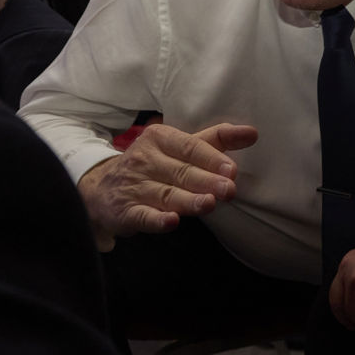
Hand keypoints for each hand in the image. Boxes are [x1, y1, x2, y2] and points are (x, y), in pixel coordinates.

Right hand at [77, 122, 256, 238]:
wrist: (101, 188)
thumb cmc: (153, 165)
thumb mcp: (180, 147)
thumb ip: (215, 140)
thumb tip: (252, 133)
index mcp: (160, 138)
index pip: (190, 147)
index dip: (212, 158)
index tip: (232, 170)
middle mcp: (145, 160)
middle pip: (181, 171)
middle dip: (206, 181)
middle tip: (230, 190)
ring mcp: (134, 186)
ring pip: (165, 194)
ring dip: (188, 200)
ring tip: (209, 204)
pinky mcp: (125, 211)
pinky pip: (142, 215)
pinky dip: (157, 219)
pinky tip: (172, 221)